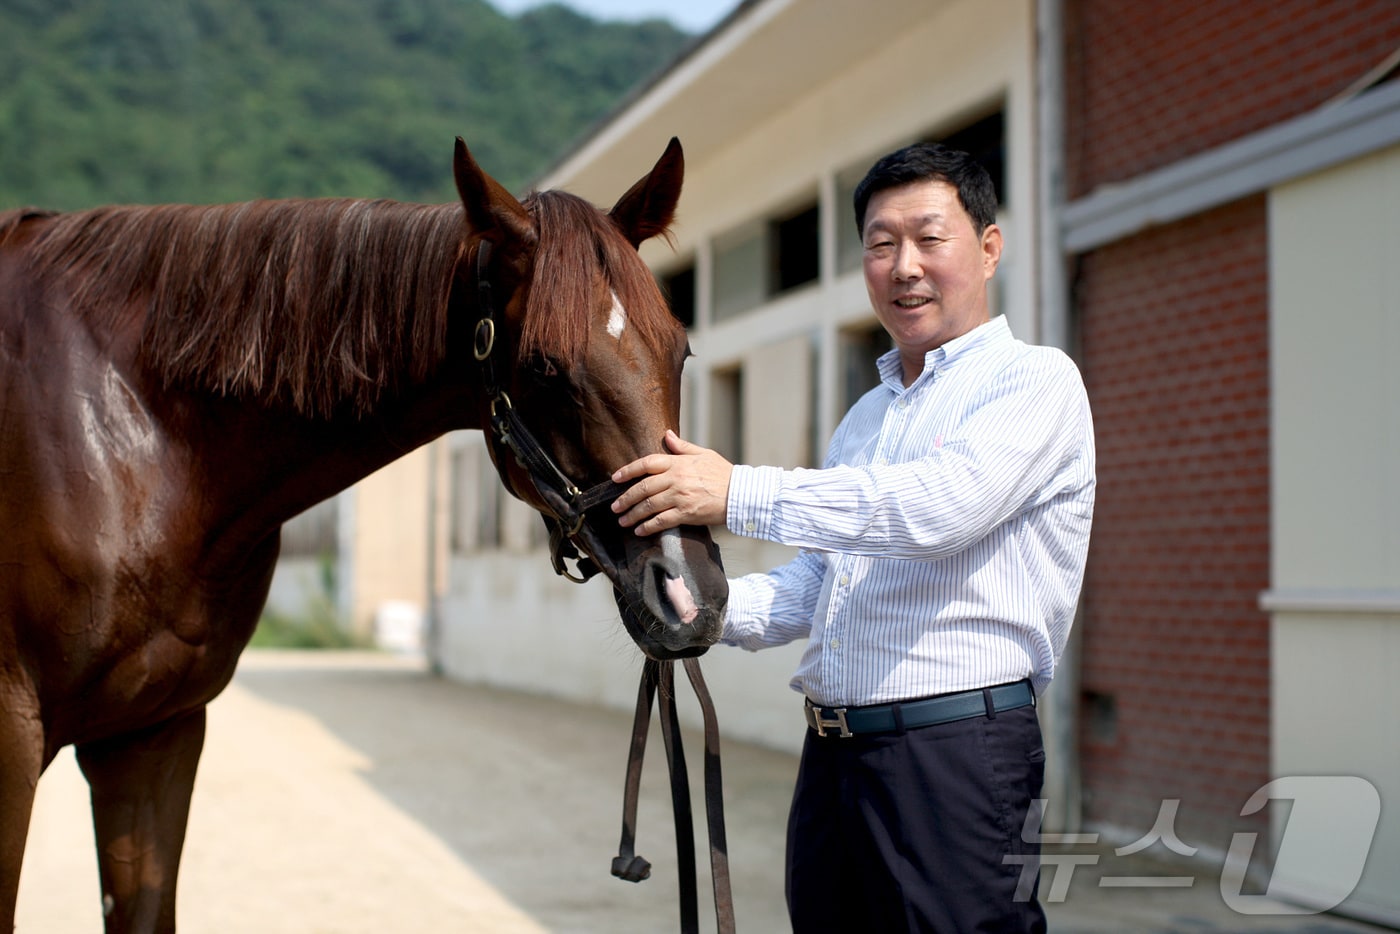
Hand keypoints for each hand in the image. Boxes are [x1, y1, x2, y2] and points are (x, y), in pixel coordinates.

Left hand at [611, 430, 732, 534]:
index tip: (615, 478)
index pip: (647, 463)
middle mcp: (676, 479)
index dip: (628, 470)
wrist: (741, 494)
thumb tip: (667, 434)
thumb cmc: (723, 474)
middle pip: (643, 488)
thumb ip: (682, 446)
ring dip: (633, 515)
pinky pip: (661, 521)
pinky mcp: (686, 514)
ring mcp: (680, 497)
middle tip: (615, 507)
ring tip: (623, 521)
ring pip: (649, 506)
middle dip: (625, 498)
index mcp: (679, 463)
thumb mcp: (704, 454)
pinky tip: (639, 531)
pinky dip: (648, 527)